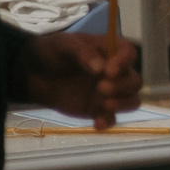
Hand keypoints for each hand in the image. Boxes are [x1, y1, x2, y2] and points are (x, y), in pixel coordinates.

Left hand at [12, 31, 140, 130]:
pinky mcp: (99, 109)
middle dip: (122, 86)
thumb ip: (82, 53)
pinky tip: (97, 124)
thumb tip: (99, 68)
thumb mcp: (64, 44)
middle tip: (100, 88)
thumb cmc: (52, 52)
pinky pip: (112, 118)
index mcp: (110, 51)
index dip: (124, 62)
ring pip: (132, 100)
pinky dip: (108, 122)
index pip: (129, 53)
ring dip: (123, 104)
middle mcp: (116, 72)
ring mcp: (110, 92)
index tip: (108, 71)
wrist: (34, 74)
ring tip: (105, 105)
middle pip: (134, 81)